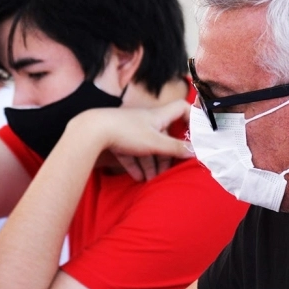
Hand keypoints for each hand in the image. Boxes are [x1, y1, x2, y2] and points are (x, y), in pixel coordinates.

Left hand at [72, 100, 193, 181]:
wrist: (92, 131)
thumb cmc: (126, 132)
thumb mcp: (155, 143)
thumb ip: (175, 148)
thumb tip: (195, 151)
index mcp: (159, 116)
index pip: (181, 108)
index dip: (192, 118)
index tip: (196, 134)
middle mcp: (147, 121)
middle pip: (164, 136)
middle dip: (167, 155)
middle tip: (169, 171)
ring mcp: (132, 130)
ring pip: (147, 147)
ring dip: (151, 164)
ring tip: (152, 180)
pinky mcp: (119, 139)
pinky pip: (132, 153)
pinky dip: (136, 165)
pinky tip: (138, 178)